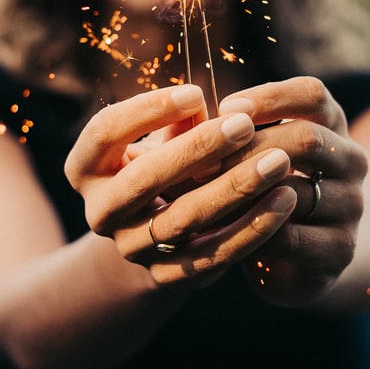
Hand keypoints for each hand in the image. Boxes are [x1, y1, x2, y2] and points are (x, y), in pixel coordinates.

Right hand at [64, 84, 297, 286]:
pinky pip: (213, 254)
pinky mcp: (167, 276)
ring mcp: (131, 248)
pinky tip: (284, 200)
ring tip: (278, 160)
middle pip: (143, 179)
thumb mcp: (161, 140)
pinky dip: (252, 227)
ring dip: (235, 188)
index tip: (196, 92)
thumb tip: (202, 105)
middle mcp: (100, 212)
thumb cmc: (163, 164)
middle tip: (244, 125)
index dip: (147, 111)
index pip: (104, 132)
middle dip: (197, 149)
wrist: (156, 235)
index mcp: (85, 169)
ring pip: (183, 218)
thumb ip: (178, 124)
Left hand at [216, 77, 369, 305]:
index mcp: (331, 123)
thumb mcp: (246, 152)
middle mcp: (351, 158)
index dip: (270, 98)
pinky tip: (221, 230)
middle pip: (307, 138)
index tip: (225, 108)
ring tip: (201, 198)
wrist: (301, 253)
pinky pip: (292, 236)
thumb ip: (220, 131)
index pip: (312, 94)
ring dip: (245, 194)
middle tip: (200, 163)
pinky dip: (252, 231)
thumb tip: (184, 113)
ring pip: (297, 191)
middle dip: (249, 148)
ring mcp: (352, 204)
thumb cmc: (260, 187)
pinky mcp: (341, 248)